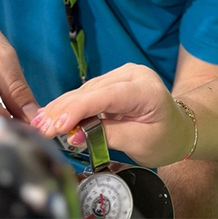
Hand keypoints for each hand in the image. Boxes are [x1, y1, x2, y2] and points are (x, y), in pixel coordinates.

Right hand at [31, 64, 191, 167]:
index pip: (108, 96)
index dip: (80, 109)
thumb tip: (74, 136)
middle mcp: (133, 75)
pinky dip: (70, 107)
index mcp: (147, 89)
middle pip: (92, 92)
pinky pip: (88, 94)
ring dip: (61, 109)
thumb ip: (107, 136)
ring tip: (39, 125)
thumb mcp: (139, 142)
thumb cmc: (164, 138)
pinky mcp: (113, 82)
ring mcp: (122, 75)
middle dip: (63, 111)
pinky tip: (51, 116)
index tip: (57, 124)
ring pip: (85, 91)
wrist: (179, 129)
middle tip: (39, 129)